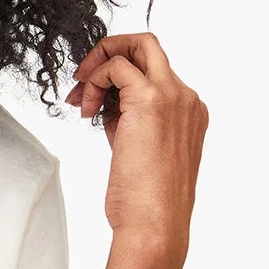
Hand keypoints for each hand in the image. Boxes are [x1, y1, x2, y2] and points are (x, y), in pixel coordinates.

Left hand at [65, 31, 206, 253]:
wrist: (155, 224)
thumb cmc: (147, 202)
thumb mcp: (138, 152)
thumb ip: (129, 123)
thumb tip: (106, 107)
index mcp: (190, 112)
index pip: (152, 74)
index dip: (117, 80)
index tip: (93, 100)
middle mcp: (187, 98)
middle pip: (150, 46)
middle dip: (111, 51)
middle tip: (83, 76)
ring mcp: (173, 96)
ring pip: (138, 45)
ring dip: (99, 63)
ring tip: (79, 96)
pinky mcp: (150, 100)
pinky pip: (117, 66)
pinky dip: (94, 79)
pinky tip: (85, 108)